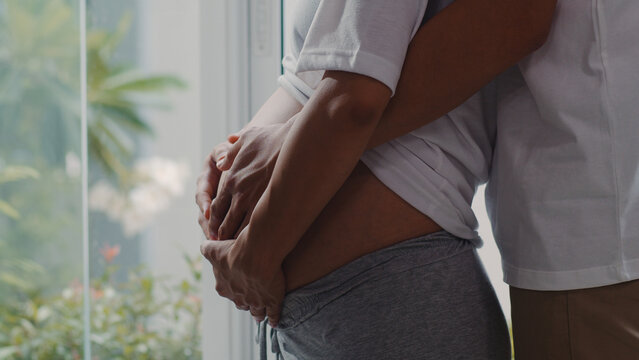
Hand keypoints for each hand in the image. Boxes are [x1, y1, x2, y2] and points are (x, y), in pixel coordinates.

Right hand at [195, 139, 237, 238]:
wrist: (259, 153)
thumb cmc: (246, 147)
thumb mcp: (235, 146)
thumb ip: (227, 152)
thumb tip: (223, 160)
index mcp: (209, 173)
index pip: (202, 189)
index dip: (204, 202)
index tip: (209, 212)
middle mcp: (210, 188)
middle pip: (204, 209)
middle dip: (208, 223)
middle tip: (213, 236)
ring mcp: (217, 199)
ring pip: (210, 219)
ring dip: (214, 231)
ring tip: (220, 244)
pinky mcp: (226, 209)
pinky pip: (222, 223)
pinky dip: (225, 232)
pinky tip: (232, 243)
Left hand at [200, 228, 285, 325]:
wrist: (254, 256)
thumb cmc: (234, 251)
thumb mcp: (215, 249)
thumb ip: (207, 248)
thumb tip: (204, 246)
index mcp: (223, 287)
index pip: (227, 291)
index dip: (232, 289)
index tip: (237, 286)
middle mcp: (238, 298)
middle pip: (241, 303)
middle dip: (244, 302)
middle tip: (249, 300)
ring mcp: (255, 302)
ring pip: (256, 311)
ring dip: (258, 313)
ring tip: (260, 316)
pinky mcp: (272, 301)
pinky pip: (273, 314)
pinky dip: (274, 319)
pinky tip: (274, 322)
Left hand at [209, 120, 293, 239]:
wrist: (295, 141)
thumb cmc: (274, 137)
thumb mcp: (247, 138)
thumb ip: (231, 152)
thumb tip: (221, 162)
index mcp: (232, 179)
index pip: (217, 207)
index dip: (214, 221)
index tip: (214, 231)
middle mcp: (239, 193)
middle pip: (225, 222)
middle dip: (221, 236)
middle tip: (221, 248)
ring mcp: (255, 201)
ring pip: (239, 229)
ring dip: (235, 241)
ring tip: (235, 253)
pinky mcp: (270, 206)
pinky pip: (257, 228)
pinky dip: (253, 238)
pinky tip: (255, 246)